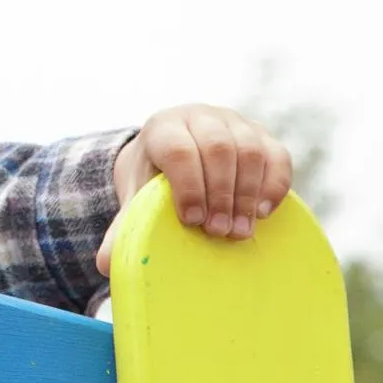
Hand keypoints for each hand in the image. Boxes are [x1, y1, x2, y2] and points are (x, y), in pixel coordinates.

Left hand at [95, 103, 292, 274]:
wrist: (176, 152)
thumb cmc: (156, 179)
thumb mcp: (138, 196)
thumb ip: (125, 225)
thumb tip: (105, 265)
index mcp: (163, 128)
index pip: (179, 150)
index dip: (188, 186)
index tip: (192, 221)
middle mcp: (199, 118)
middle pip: (218, 148)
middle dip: (220, 194)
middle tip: (220, 233)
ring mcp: (234, 123)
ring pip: (249, 150)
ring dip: (247, 194)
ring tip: (240, 231)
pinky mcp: (262, 135)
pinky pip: (277, 155)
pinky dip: (274, 184)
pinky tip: (263, 213)